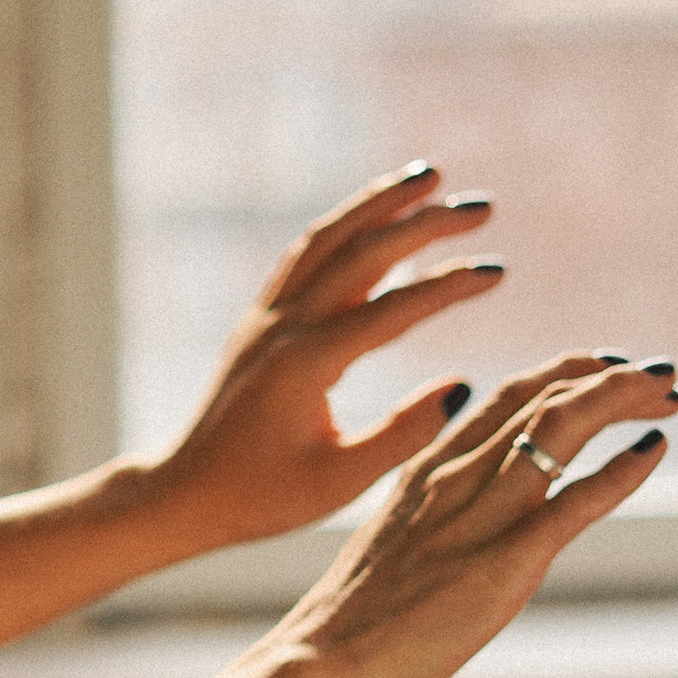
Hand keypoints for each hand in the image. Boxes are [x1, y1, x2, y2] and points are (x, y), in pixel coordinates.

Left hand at [150, 164, 505, 551]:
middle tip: (483, 208)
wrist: (181, 495)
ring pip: (325, 241)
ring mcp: (264, 321)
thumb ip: (402, 435)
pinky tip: (373, 218)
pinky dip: (343, 229)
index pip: (391, 310)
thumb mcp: (337, 482)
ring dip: (377, 205)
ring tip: (428, 177)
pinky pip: (303, 258)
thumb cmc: (258, 499)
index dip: (448, 286)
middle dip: (424, 224)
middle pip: (360, 254)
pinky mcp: (256, 324)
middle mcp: (282, 329)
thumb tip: (463, 387)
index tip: (496, 271)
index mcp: (305, 365)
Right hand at [279, 352, 677, 677]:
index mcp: (424, 475)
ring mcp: (479, 519)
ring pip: (562, 427)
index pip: (505, 396)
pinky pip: (575, 499)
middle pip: (542, 396)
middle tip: (656, 377)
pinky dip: (622, 468)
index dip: (564, 373)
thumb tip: (460, 523)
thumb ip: (431, 524)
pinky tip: (653, 448)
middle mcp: (454, 481)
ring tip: (668, 395)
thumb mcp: (391, 551)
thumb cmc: (345, 625)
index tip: (602, 371)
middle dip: (608, 375)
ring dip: (624, 400)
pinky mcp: (503, 563)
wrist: (318, 663)